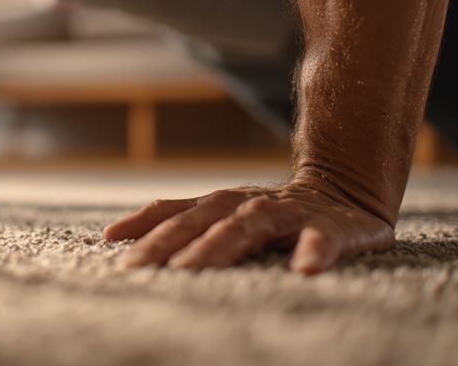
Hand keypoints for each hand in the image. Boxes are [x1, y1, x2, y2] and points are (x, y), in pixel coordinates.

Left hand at [103, 174, 394, 274]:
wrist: (346, 187)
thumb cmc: (272, 212)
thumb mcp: (222, 213)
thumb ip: (174, 221)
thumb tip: (112, 234)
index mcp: (221, 204)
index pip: (176, 214)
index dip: (144, 227)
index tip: (111, 245)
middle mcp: (247, 204)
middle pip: (202, 221)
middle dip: (168, 243)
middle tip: (140, 268)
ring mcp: (287, 213)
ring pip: (248, 226)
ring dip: (219, 246)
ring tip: (189, 269)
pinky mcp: (331, 226)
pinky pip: (321, 238)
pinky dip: (312, 251)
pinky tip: (304, 270)